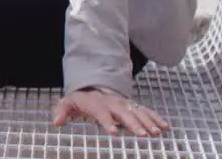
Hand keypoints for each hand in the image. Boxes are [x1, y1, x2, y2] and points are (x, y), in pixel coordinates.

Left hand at [53, 88, 168, 136]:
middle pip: (123, 113)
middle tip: (143, 135)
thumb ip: (62, 111)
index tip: (113, 132)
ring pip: (137, 112)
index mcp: (96, 103)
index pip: (101, 112)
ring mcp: (124, 103)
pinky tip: (165, 127)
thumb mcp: (68, 102)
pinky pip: (145, 111)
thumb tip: (56, 122)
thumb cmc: (81, 99)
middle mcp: (112, 102)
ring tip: (156, 133)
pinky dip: (155, 118)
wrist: (94, 86)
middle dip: (134, 124)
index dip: (107, 121)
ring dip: (148, 122)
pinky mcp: (132, 106)